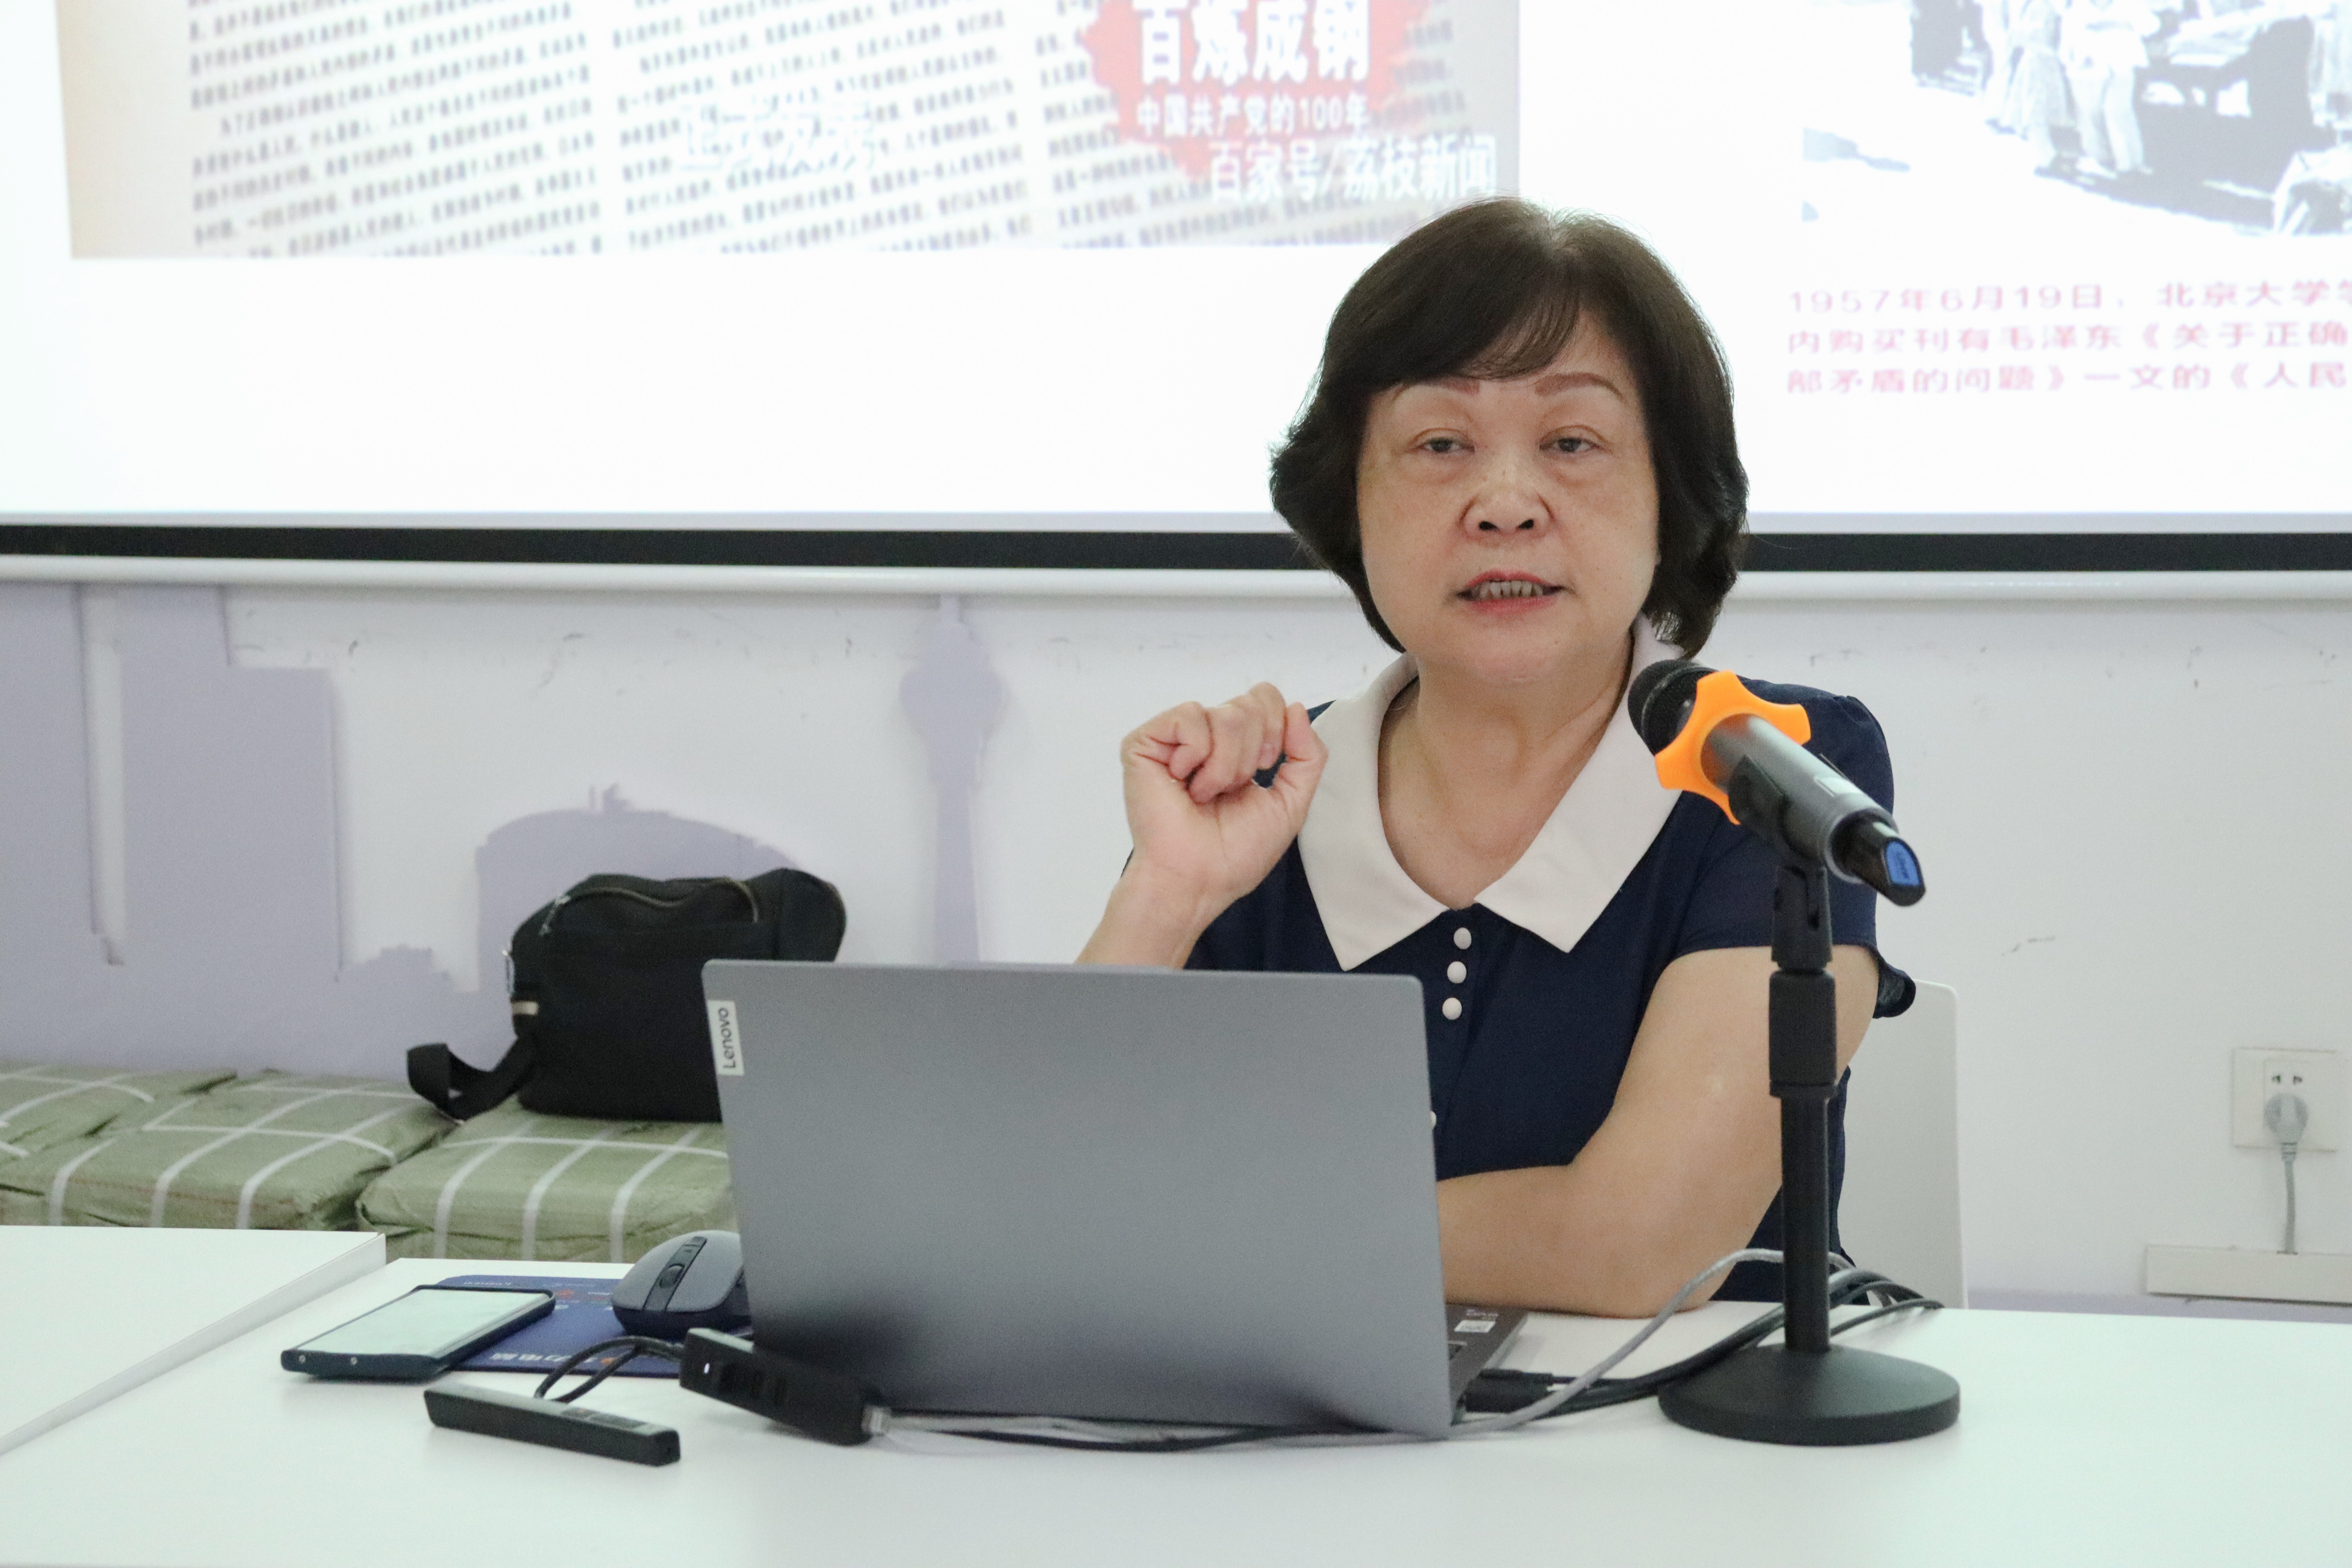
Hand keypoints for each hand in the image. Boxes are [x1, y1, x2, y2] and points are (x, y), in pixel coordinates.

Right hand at [1078, 684, 1327, 965]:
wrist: (1197, 879)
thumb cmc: (1236, 852)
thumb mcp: (1291, 802)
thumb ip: (1307, 754)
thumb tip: (1297, 707)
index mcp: (1236, 746)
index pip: (1265, 698)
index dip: (1276, 730)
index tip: (1264, 769)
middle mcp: (1205, 736)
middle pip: (1250, 703)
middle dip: (1251, 754)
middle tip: (1229, 790)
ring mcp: (1174, 739)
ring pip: (1224, 713)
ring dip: (1225, 766)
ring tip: (1204, 795)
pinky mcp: (1145, 742)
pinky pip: (1190, 717)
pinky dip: (1197, 756)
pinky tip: (1182, 782)